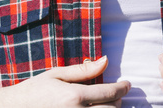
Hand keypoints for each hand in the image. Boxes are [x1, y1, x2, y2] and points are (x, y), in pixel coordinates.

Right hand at [9, 55, 130, 106]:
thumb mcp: (57, 74)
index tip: (127, 84)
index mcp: (74, 96)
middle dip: (118, 102)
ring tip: (108, 104)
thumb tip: (105, 60)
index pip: (109, 93)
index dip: (122, 88)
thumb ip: (83, 70)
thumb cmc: (34, 90)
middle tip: (116, 94)